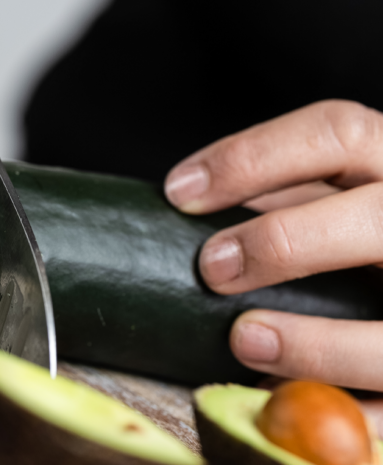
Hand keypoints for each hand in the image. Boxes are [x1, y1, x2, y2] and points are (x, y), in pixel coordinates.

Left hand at [164, 100, 382, 413]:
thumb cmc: (361, 243)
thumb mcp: (339, 201)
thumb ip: (289, 200)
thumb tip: (190, 209)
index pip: (338, 133)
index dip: (251, 158)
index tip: (177, 192)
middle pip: (374, 217)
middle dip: (285, 242)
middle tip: (211, 268)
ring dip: (316, 343)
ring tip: (242, 339)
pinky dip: (339, 408)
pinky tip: (280, 404)